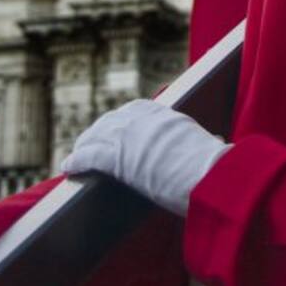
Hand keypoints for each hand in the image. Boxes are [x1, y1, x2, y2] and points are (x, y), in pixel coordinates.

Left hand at [61, 99, 230, 215]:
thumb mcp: (210, 145)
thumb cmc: (216, 167)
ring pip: (97, 136)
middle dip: (100, 131)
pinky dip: (77, 160)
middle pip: (113, 120)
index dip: (125, 120)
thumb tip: (218, 144)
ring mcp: (130, 136)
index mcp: (169, 116)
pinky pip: (89, 155)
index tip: (120, 126)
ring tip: (77, 154)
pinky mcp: (117, 157)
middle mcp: (146, 120)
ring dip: (85, 145)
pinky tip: (67, 167)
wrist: (210, 175)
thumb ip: (205, 143)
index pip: (139, 110)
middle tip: (92, 142)